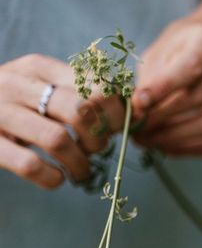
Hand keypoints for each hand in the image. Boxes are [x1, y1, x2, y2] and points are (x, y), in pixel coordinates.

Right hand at [0, 54, 123, 188]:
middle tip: (96, 151)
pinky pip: (30, 165)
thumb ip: (84, 94)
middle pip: (81, 111)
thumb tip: (139, 109)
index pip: (97, 85)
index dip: (117, 114)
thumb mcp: (45, 90)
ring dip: (80, 163)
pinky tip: (57, 179)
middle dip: (99, 139)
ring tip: (81, 170)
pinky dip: (53, 178)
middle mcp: (16, 84)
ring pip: (58, 139)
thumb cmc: (16, 106)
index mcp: (38, 67)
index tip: (115, 130)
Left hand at [134, 19, 201, 157]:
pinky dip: (190, 148)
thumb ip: (152, 77)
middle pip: (200, 100)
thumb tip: (138, 112)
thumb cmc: (188, 47)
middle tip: (136, 130)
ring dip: (176, 139)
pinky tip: (168, 146)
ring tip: (148, 140)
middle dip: (163, 119)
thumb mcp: (165, 47)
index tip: (137, 106)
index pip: (190, 68)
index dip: (162, 90)